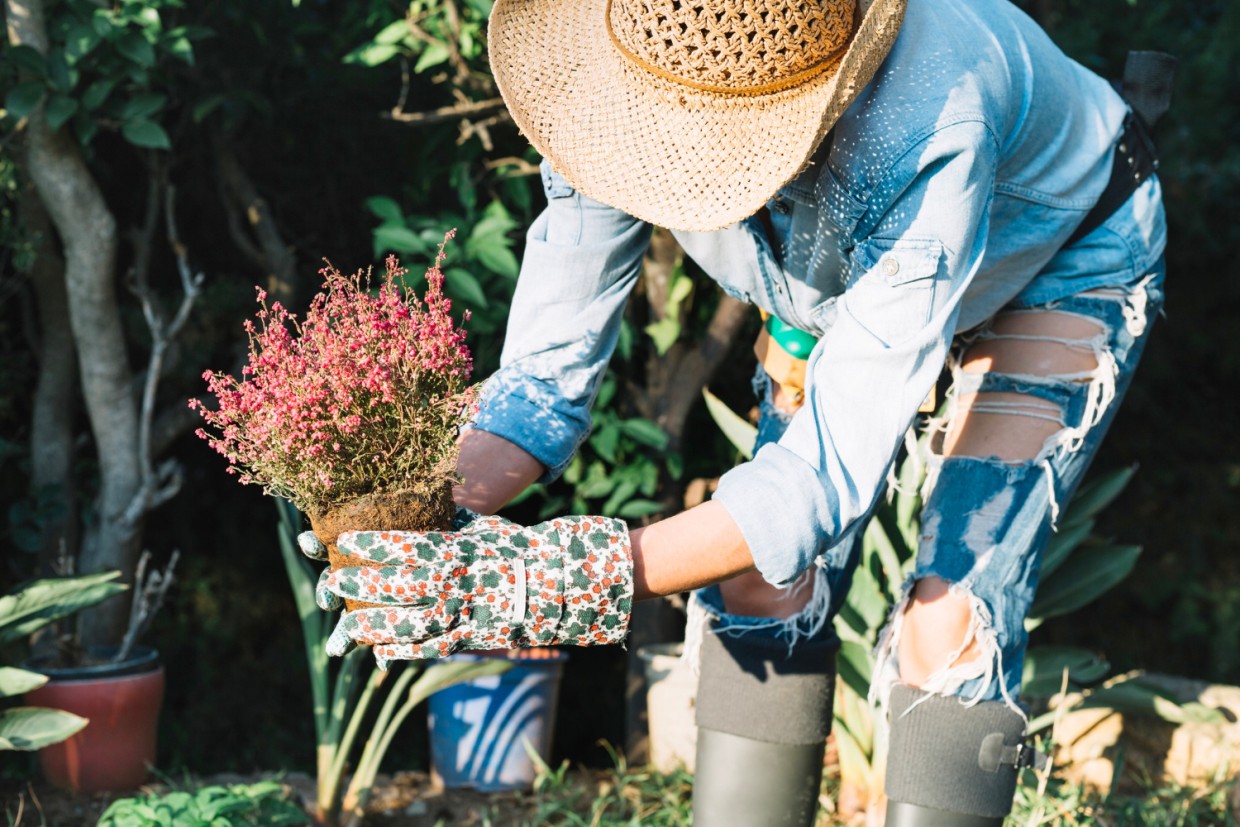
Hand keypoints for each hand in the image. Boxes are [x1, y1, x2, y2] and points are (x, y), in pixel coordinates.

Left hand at [303, 511, 632, 665]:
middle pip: (389, 585)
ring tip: (344, 623)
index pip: (397, 544)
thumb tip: (409, 497)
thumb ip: (443, 517)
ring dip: (366, 624)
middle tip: (331, 579)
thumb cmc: (513, 547)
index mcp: (452, 549)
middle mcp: (451, 583)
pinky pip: (423, 650)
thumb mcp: (479, 525)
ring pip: (399, 625)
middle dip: (353, 583)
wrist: (555, 584)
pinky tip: (376, 649)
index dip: (363, 543)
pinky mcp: (465, 640)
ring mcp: (457, 615)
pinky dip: (396, 651)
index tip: (339, 540)